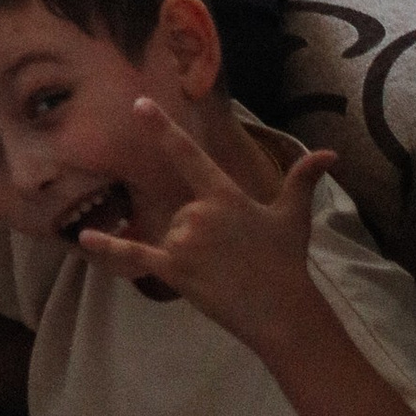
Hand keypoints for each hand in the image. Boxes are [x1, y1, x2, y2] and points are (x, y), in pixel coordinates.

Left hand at [76, 100, 331, 357]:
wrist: (282, 312)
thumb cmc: (286, 261)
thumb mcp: (293, 216)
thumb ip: (302, 180)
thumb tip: (330, 154)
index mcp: (224, 195)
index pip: (188, 155)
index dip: (162, 128)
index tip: (138, 103)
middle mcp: (199, 213)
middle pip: (180, 212)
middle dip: (201, 233)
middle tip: (232, 256)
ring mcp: (184, 241)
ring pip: (169, 236)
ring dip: (188, 253)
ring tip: (221, 272)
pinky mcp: (173, 269)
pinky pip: (134, 254)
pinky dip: (109, 247)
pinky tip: (84, 237)